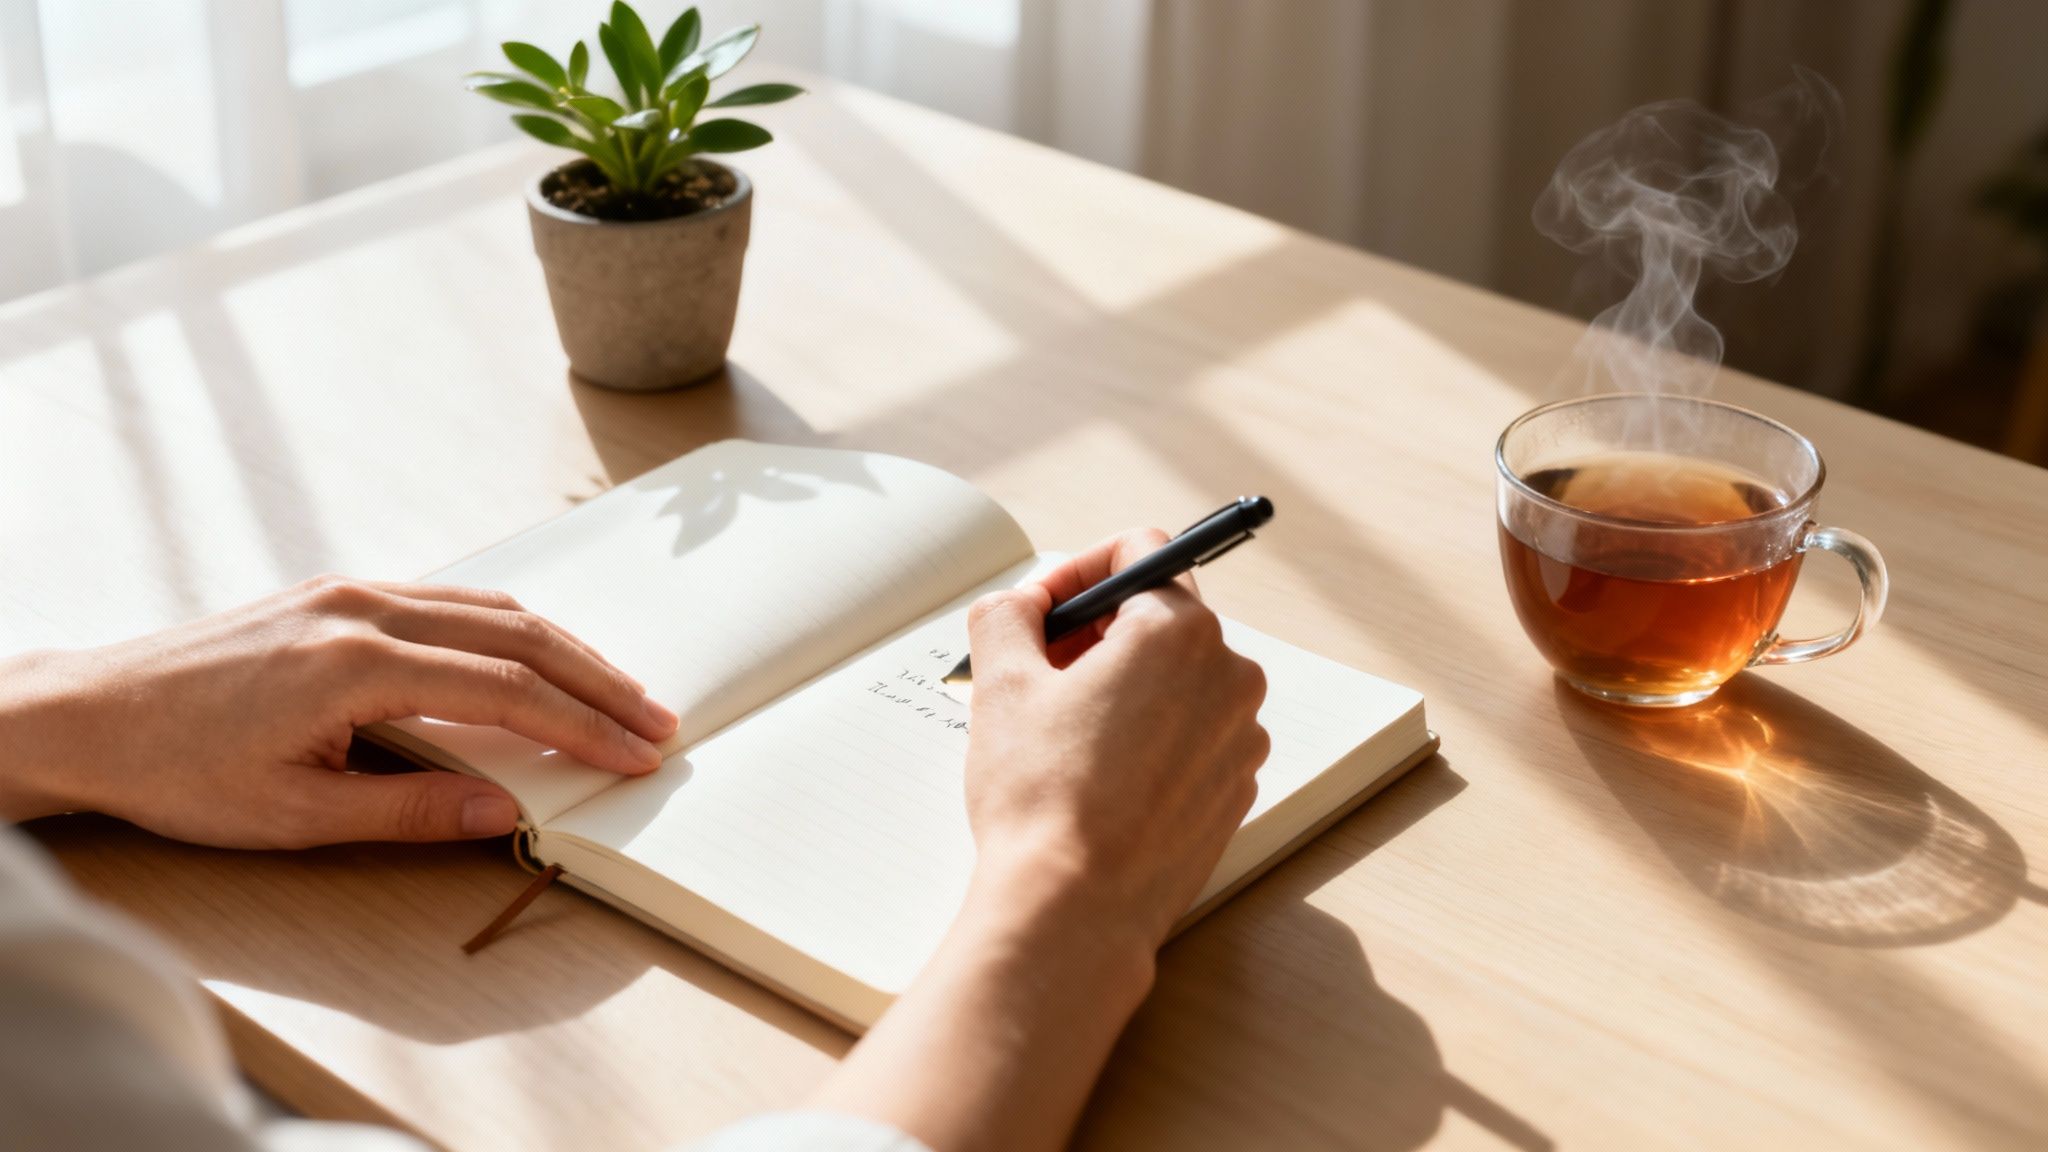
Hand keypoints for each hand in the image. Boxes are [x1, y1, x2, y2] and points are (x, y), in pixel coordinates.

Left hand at [0, 576, 676, 847]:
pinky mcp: (339, 590)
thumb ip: (409, 810)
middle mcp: (363, 608)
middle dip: (599, 681)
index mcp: (356, 664)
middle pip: (519, 634)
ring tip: (619, 690)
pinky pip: (451, 597)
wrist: (90, 713)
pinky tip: (541, 654)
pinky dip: (513, 626)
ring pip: (491, 605)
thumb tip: (504, 814)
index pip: (507, 692)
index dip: (583, 728)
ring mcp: (352, 590)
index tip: (636, 756)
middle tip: (657, 721)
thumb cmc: (178, 770)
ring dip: (566, 648)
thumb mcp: (295, 816)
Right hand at [962, 528, 1270, 952]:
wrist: (1075, 910)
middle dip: (1096, 632)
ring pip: (1177, 680)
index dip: (1078, 571)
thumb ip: (1007, 614)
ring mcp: (1241, 737)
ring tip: (1062, 732)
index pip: (1140, 551)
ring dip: (1122, 687)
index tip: (1042, 612)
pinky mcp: (1235, 790)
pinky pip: (1191, 736)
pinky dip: (1148, 737)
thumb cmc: (1042, 797)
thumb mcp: (1001, 682)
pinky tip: (1097, 776)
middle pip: (1160, 617)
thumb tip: (1021, 605)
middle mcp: (1230, 676)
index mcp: (1181, 632)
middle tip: (1039, 671)